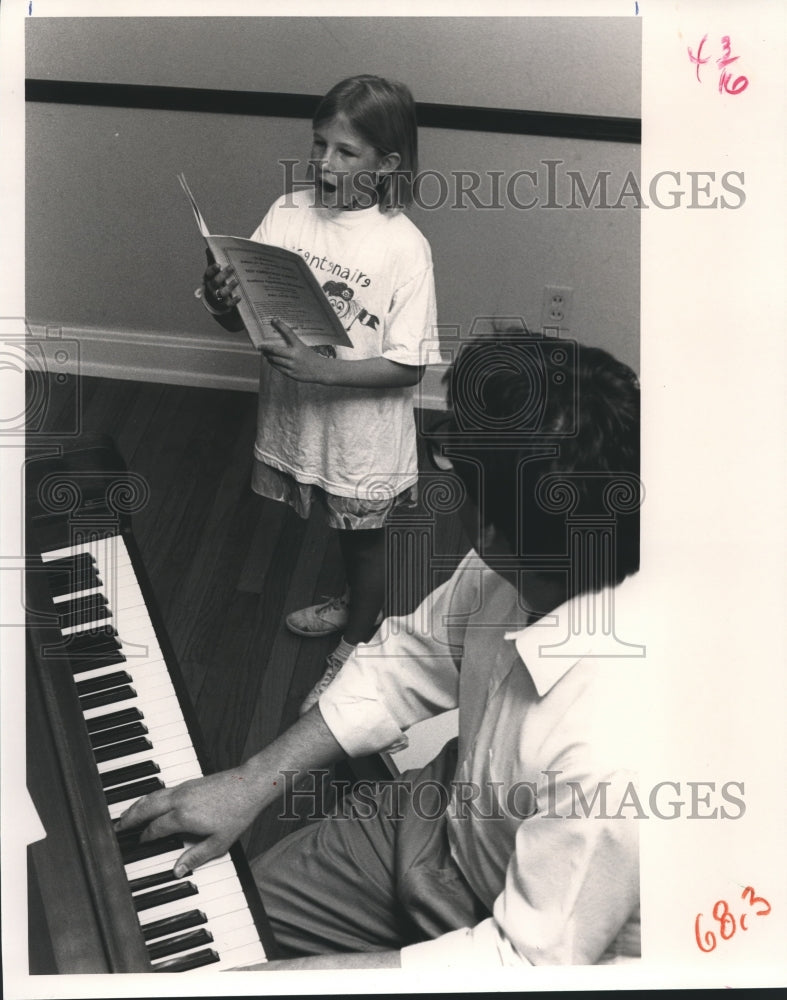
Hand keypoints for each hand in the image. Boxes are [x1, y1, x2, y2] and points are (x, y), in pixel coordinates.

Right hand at [115, 768, 264, 875]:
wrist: (251, 784)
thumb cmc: (238, 812)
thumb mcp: (219, 843)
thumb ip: (195, 857)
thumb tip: (177, 871)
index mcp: (183, 816)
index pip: (156, 828)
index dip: (145, 837)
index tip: (138, 843)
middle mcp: (180, 799)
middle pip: (147, 808)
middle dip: (130, 817)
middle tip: (117, 826)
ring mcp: (185, 788)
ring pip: (153, 796)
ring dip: (138, 804)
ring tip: (128, 813)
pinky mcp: (191, 782)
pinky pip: (163, 790)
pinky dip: (150, 796)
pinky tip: (152, 801)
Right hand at [203, 260, 240, 311]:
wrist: (215, 301)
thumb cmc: (216, 281)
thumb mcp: (213, 272)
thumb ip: (212, 260)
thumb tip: (209, 247)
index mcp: (208, 278)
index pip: (208, 273)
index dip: (213, 269)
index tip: (218, 264)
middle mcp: (211, 288)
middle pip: (216, 282)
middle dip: (223, 275)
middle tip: (232, 267)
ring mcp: (217, 297)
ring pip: (221, 293)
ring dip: (229, 287)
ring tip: (236, 281)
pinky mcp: (224, 305)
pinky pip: (228, 304)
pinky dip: (233, 301)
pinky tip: (239, 297)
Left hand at [260, 318, 333, 383]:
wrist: (321, 370)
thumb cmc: (311, 357)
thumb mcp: (303, 347)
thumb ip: (292, 344)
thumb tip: (279, 340)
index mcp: (299, 346)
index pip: (289, 333)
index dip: (280, 325)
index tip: (273, 320)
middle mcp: (295, 355)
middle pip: (275, 350)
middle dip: (266, 348)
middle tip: (260, 346)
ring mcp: (292, 365)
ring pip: (275, 360)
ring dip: (268, 356)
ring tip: (265, 354)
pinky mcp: (291, 374)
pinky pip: (278, 368)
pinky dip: (273, 364)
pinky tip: (271, 361)